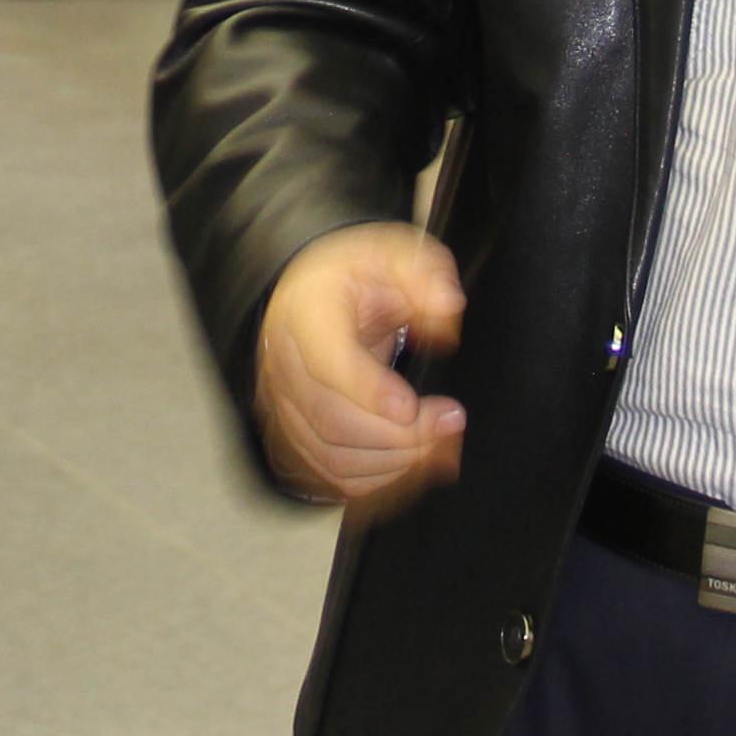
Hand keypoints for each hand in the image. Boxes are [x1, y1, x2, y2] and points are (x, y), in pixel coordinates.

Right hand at [252, 223, 468, 515]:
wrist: (310, 295)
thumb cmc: (352, 278)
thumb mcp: (393, 253)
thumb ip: (425, 275)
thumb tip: (447, 308)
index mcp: (307, 315)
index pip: (328, 363)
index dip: (369, 392)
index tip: (412, 406)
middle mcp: (285, 366)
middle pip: (333, 421)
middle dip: (400, 435)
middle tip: (450, 421)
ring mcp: (287, 408)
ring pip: (334, 458)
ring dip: (395, 463)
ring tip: (441, 444)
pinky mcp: (298, 437)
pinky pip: (334, 477)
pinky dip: (379, 482)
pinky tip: (416, 465)